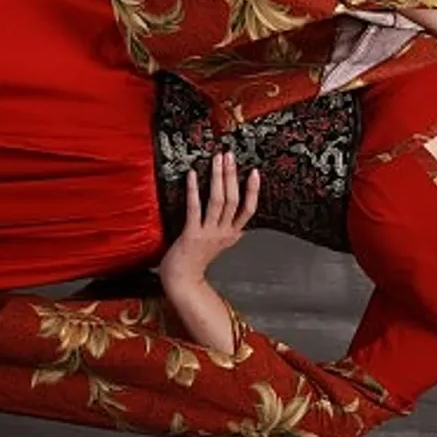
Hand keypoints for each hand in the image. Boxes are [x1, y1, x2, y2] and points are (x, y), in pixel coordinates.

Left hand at [159, 152, 260, 286]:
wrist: (181, 281)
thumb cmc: (195, 260)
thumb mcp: (219, 245)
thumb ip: (229, 232)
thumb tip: (240, 221)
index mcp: (231, 234)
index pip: (249, 210)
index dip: (253, 190)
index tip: (255, 172)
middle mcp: (223, 233)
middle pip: (233, 200)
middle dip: (232, 175)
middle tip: (230, 155)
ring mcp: (208, 234)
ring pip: (218, 201)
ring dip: (217, 178)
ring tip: (216, 160)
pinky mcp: (191, 235)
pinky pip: (194, 208)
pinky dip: (193, 190)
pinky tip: (191, 174)